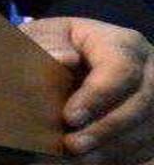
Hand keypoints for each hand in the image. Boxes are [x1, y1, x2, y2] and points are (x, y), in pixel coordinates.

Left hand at [21, 16, 153, 163]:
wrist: (66, 63)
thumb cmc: (54, 47)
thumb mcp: (44, 37)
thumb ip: (47, 43)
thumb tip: (63, 58)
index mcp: (124, 43)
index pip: (120, 68)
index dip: (97, 96)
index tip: (69, 117)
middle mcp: (150, 71)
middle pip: (141, 103)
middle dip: (105, 128)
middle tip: (72, 145)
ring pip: (148, 129)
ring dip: (113, 148)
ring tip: (77, 158)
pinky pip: (149, 148)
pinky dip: (121, 157)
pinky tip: (92, 161)